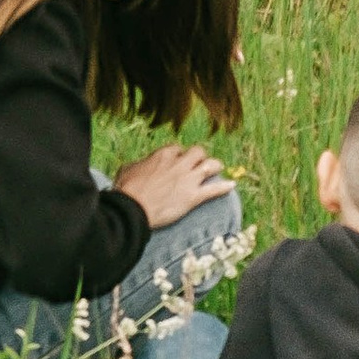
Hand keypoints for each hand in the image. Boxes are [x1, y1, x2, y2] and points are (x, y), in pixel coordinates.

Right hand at [114, 143, 228, 228]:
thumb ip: (140, 164)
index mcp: (163, 155)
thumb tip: (142, 165)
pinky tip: (232, 186)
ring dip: (215, 166)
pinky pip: (214, 190)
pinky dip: (224, 187)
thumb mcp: (128, 169)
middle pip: (198, 152)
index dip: (179, 155)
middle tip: (198, 165)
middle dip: (200, 157)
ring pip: (210, 165)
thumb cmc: (126, 190)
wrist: (132, 209)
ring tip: (218, 169)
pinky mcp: (193, 197)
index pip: (178, 148)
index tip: (177, 162)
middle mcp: (178, 163)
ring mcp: (188, 179)